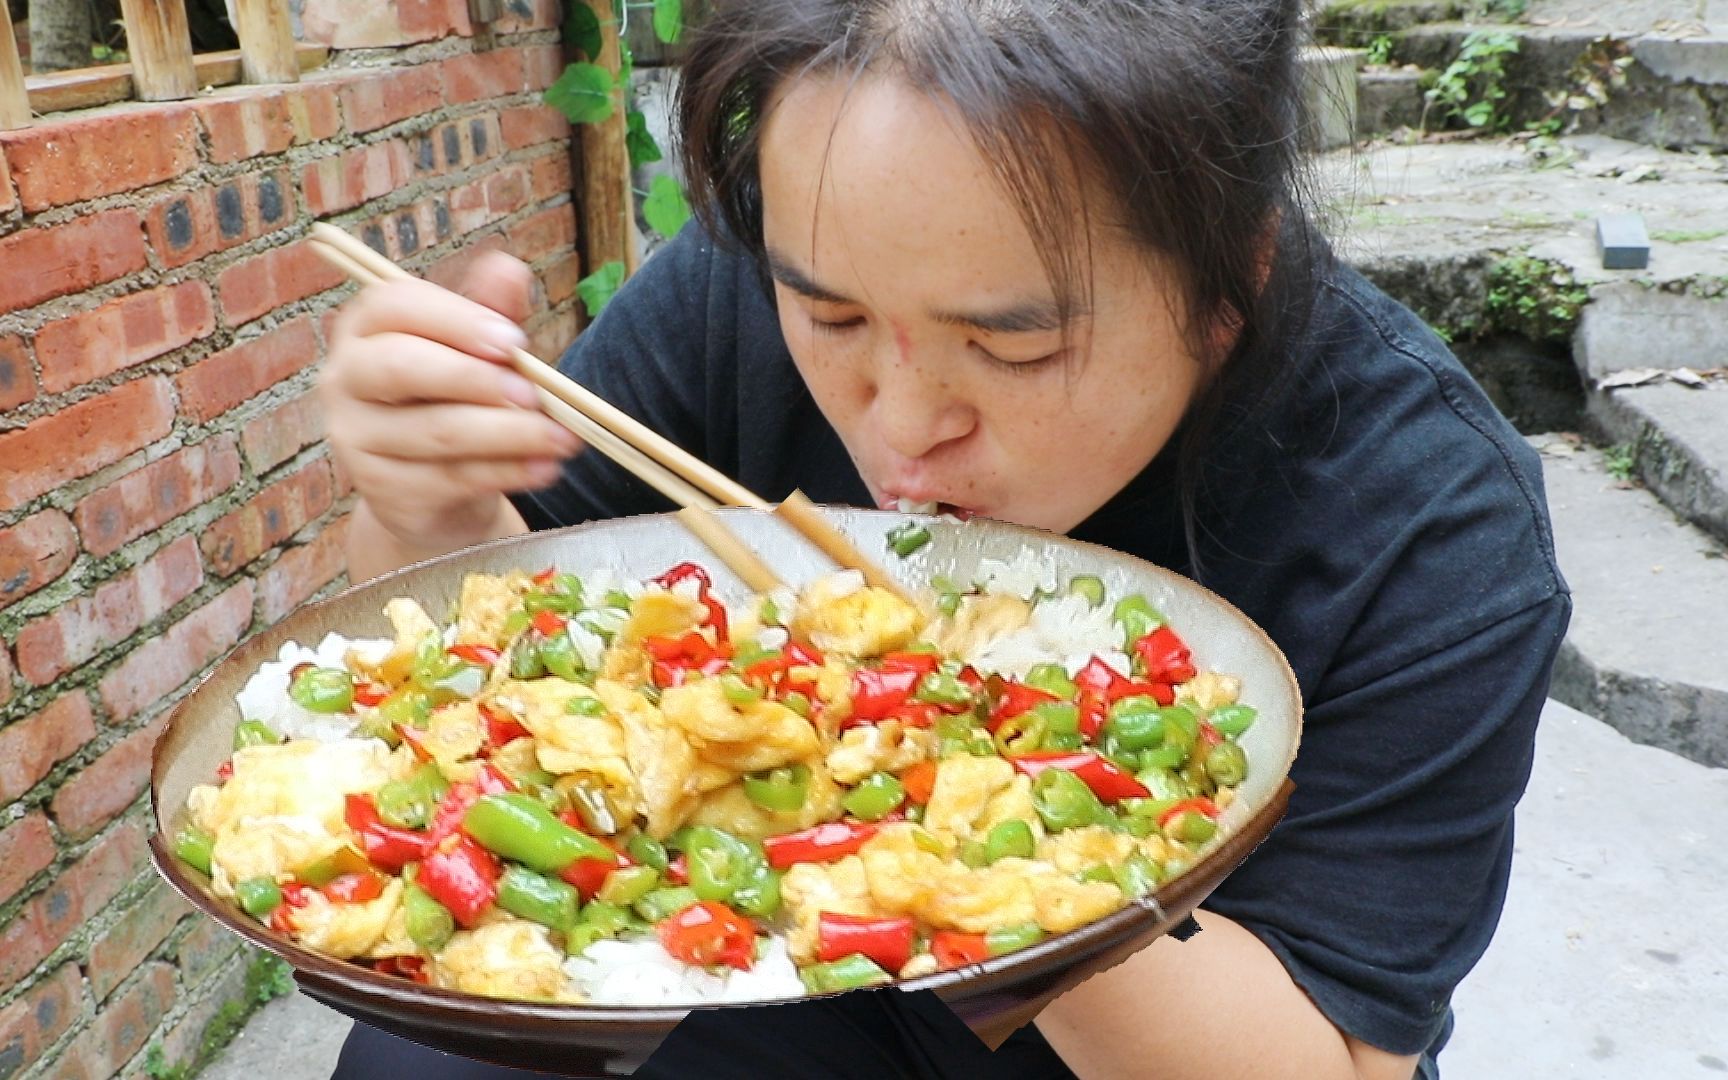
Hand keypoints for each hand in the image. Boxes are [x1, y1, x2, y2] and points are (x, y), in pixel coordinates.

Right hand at [319, 250, 580, 556]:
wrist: (435, 490)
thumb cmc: (457, 399)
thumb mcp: (478, 351)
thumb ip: (491, 311)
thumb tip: (509, 268)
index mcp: (366, 327)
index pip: (396, 306)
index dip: (456, 319)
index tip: (513, 340)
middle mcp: (346, 378)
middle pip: (401, 366)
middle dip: (475, 378)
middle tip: (535, 394)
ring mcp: (356, 438)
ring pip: (436, 431)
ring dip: (510, 434)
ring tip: (563, 438)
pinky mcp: (382, 489)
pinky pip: (451, 478)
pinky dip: (507, 472)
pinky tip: (546, 467)